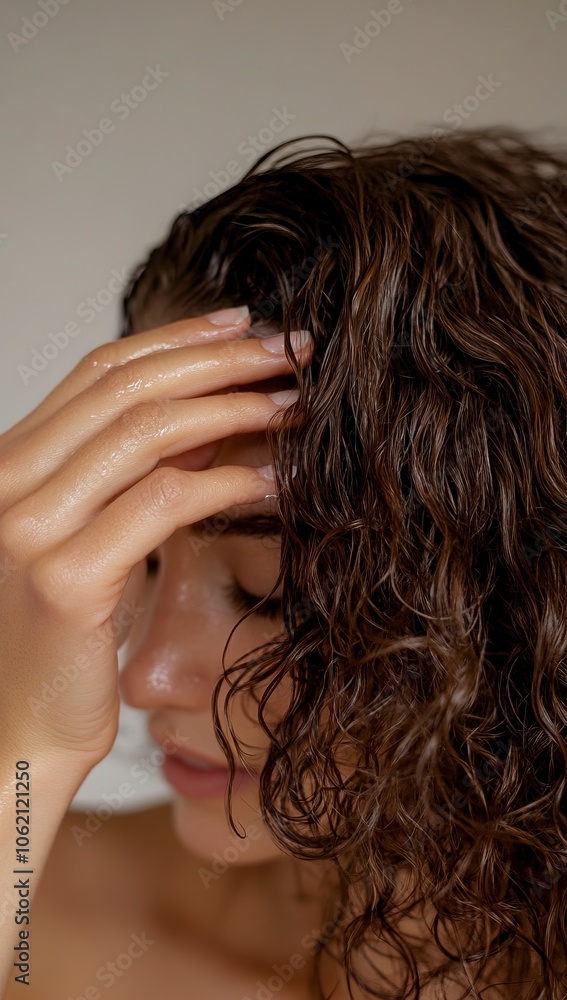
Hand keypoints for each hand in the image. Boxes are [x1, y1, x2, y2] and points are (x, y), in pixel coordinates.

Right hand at [0, 310, 311, 766]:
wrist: (18, 733)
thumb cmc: (62, 642)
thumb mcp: (94, 538)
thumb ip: (130, 476)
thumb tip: (211, 418)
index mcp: (10, 462)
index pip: (99, 371)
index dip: (177, 338)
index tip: (243, 324)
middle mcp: (6, 481)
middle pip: (127, 388)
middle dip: (220, 361)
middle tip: (291, 352)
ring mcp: (27, 526)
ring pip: (148, 434)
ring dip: (235, 410)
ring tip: (294, 406)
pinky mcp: (64, 577)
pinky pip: (164, 503)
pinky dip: (228, 483)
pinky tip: (274, 480)